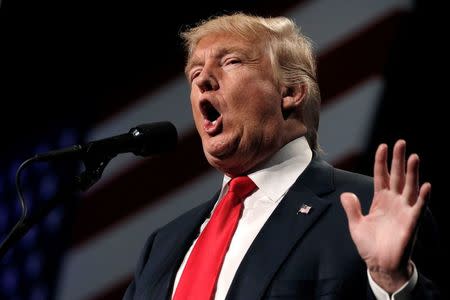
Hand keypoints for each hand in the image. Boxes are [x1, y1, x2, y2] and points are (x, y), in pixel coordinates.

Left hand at [340, 140, 430, 292]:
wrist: (380, 265)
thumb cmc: (369, 245)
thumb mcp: (356, 224)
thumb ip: (351, 208)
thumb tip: (346, 194)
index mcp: (380, 200)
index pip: (381, 176)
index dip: (382, 161)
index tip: (383, 146)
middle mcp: (394, 202)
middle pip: (397, 176)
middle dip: (399, 160)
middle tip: (401, 142)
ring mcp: (403, 211)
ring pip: (409, 187)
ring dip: (412, 173)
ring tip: (413, 157)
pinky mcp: (411, 223)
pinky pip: (418, 208)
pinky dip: (423, 197)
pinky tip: (427, 186)